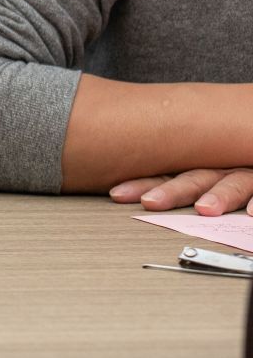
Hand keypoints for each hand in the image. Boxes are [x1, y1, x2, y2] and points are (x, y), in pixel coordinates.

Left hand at [109, 169, 252, 214]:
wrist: (251, 143)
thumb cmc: (230, 160)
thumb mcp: (203, 166)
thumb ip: (177, 180)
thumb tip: (134, 194)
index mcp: (200, 165)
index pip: (168, 173)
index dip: (143, 183)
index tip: (118, 194)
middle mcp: (222, 166)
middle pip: (195, 177)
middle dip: (172, 190)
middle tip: (150, 202)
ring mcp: (247, 171)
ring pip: (232, 182)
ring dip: (218, 196)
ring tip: (204, 208)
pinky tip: (252, 213)